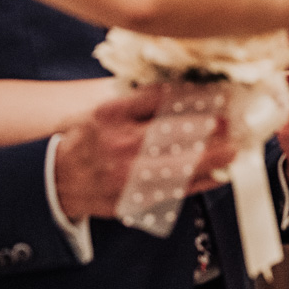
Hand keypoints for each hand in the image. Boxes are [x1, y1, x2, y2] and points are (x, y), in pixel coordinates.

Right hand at [54, 84, 236, 221]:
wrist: (56, 181)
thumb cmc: (84, 142)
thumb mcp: (100, 111)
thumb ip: (136, 102)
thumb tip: (182, 91)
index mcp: (110, 114)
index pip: (159, 98)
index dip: (193, 96)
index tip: (215, 94)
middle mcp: (119, 143)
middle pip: (175, 134)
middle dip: (209, 128)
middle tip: (231, 124)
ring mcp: (128, 174)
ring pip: (181, 166)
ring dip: (213, 158)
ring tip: (233, 150)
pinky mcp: (135, 198)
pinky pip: (177, 191)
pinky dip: (202, 182)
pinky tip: (219, 174)